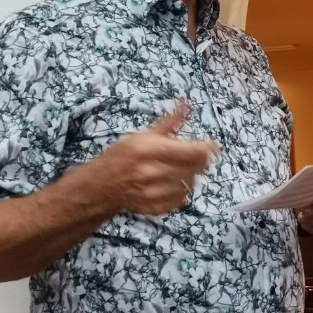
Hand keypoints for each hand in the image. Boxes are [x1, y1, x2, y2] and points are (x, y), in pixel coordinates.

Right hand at [91, 104, 218, 215]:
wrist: (102, 186)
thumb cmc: (122, 155)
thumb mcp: (143, 135)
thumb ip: (169, 122)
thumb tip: (186, 105)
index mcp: (151, 150)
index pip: (193, 152)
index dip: (207, 148)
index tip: (211, 144)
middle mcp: (155, 173)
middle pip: (195, 168)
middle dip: (198, 160)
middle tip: (192, 155)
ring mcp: (156, 193)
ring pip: (190, 183)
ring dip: (189, 174)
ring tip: (176, 168)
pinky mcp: (157, 208)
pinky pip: (182, 198)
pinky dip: (181, 190)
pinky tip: (170, 182)